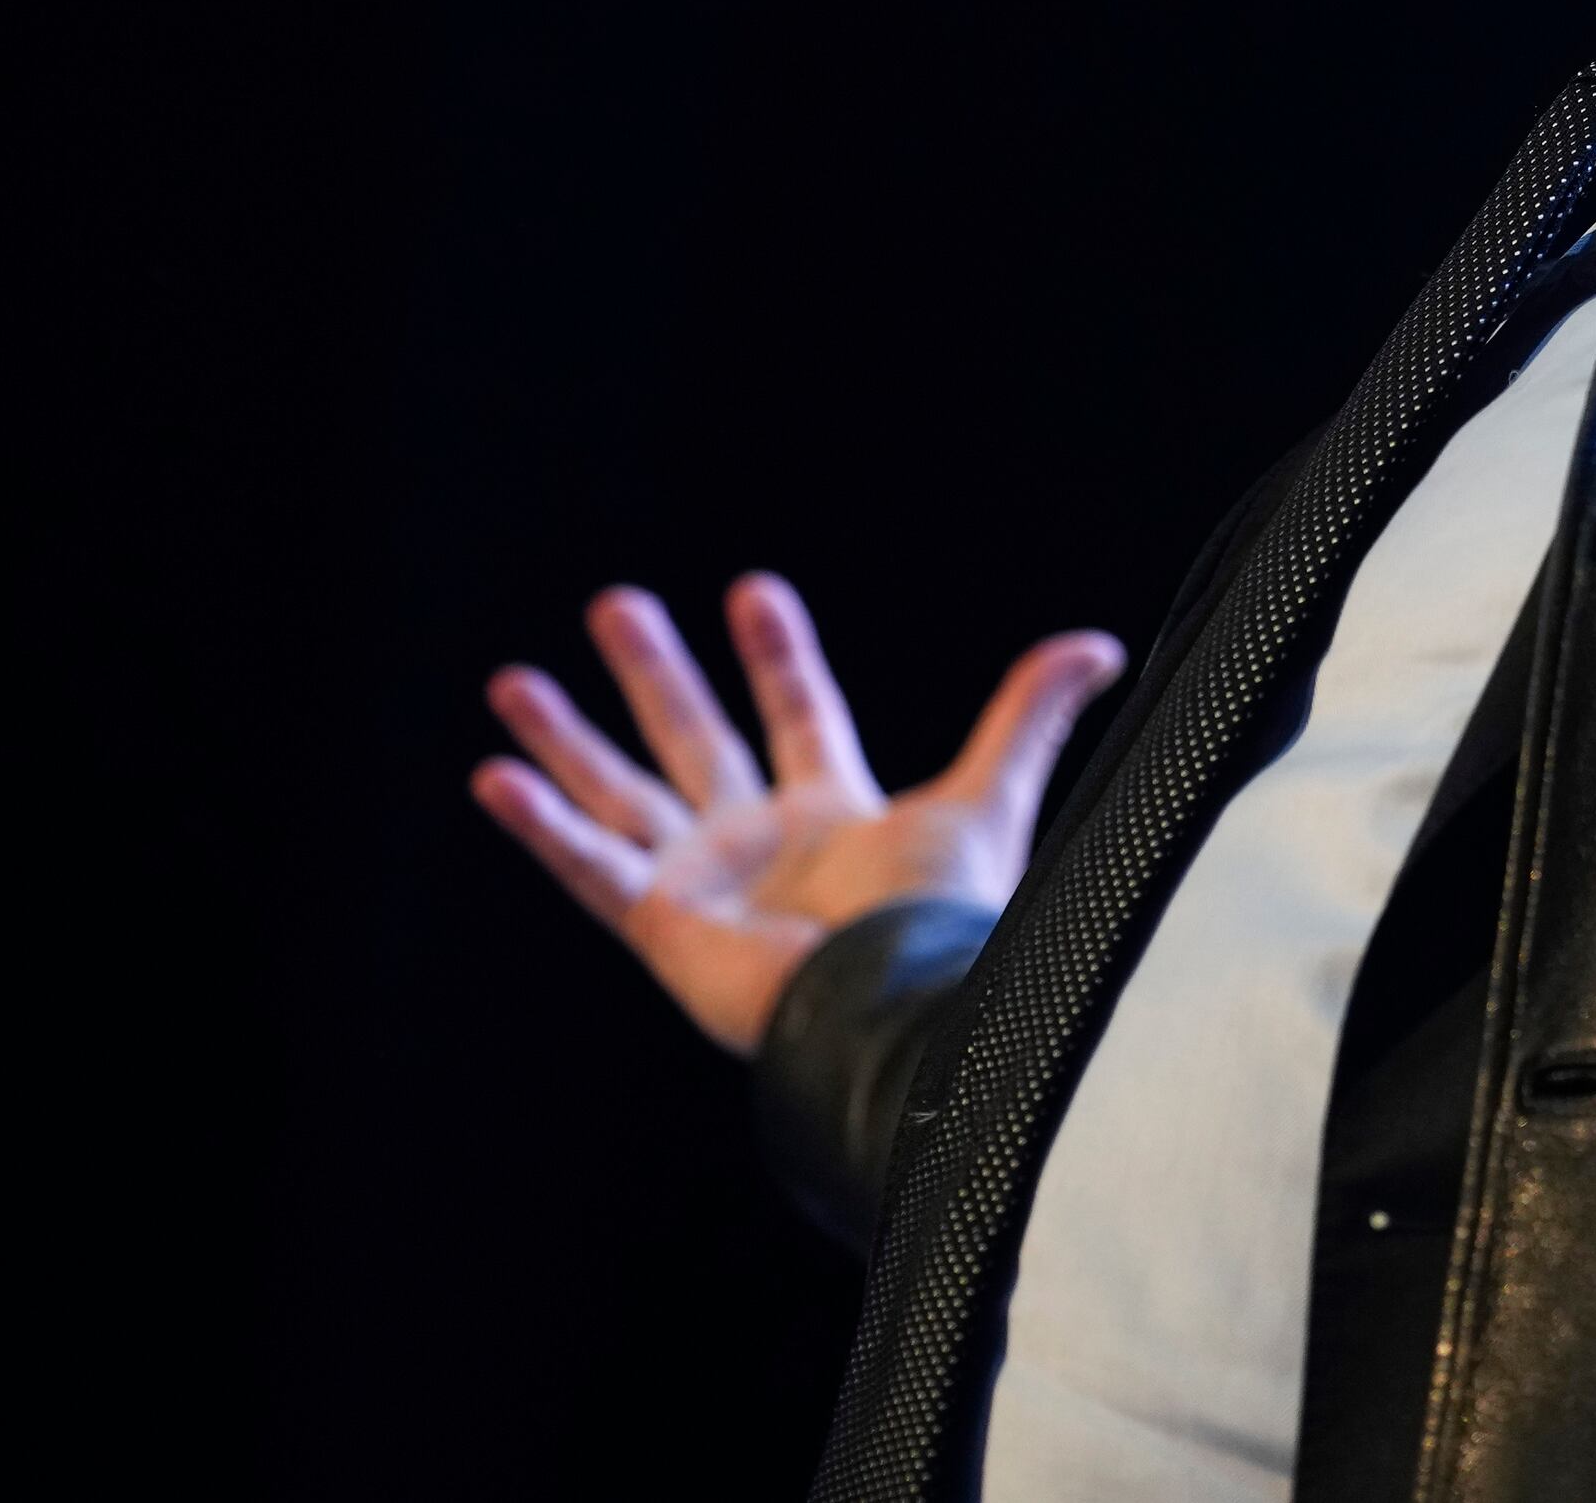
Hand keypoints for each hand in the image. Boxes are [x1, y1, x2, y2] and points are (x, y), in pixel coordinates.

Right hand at [471, 574, 1125, 1052]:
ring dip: (568, 739)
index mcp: (834, 815)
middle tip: (616, 602)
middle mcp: (760, 845)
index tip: (751, 590)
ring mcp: (704, 883)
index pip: (797, 715)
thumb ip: (1032, 717)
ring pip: (622, 792)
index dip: (776, 654)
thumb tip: (1103, 644)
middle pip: (695, 738)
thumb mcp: (987, 798)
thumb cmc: (944, 918)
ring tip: (511, 680)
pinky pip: (587, 865)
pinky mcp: (660, 924)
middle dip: (654, 672)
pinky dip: (540, 824)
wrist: (896, 1005)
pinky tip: (492, 776)